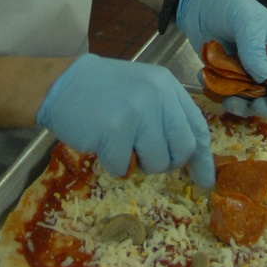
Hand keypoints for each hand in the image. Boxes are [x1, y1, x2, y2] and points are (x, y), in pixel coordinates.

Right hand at [36, 55, 214, 186]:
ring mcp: (138, 111)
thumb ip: (167, 117)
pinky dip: (112, 164)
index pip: (198, 127)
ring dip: (137, 164)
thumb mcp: (143, 93)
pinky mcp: (115, 129)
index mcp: (168, 85)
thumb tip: (191, 160)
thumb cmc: (103, 93)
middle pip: (183, 149)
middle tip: (144, 157)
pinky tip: (102, 144)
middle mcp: (158, 95)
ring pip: (156, 163)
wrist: (61, 84)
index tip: (205, 181)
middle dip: (166, 163)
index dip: (203, 159)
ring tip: (120, 144)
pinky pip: (123, 167)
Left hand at [176, 0, 266, 116]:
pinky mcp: (230, 78)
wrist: (197, 4)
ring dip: (243, 106)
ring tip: (227, 101)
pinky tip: (208, 84)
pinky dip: (223, 97)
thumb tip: (264, 77)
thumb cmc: (230, 5)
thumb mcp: (246, 21)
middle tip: (254, 106)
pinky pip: (232, 96)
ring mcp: (249, 74)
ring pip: (254, 101)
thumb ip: (254, 48)